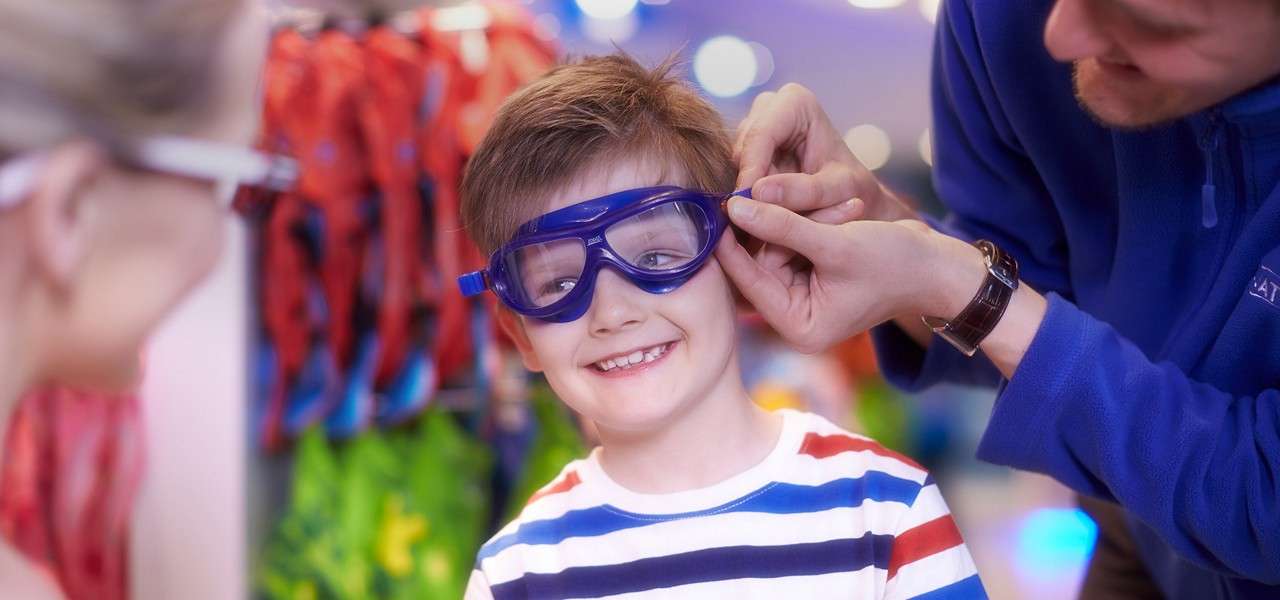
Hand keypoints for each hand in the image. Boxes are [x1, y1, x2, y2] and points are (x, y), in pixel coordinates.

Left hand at [716, 195, 986, 353]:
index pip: (750, 282)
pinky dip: (816, 225)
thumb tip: (735, 206)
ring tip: (848, 214)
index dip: (732, 246)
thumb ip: (782, 226)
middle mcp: (795, 319)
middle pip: (763, 264)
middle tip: (824, 211)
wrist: (939, 268)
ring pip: (779, 248)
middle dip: (788, 230)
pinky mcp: (813, 278)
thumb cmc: (895, 262)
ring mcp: (804, 298)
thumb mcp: (835, 243)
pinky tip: (847, 215)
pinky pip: (797, 244)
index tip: (717, 210)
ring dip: (807, 223)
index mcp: (799, 326)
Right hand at [734, 84, 914, 225]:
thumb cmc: (850, 190)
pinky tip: (761, 215)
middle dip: (749, 184)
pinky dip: (746, 196)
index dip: (751, 171)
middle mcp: (769, 106)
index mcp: (796, 101)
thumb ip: (803, 191)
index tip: (746, 206)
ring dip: (747, 192)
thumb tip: (758, 192)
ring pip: (735, 162)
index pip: (762, 134)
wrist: (851, 197)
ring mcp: (754, 125)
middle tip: (759, 218)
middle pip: (743, 147)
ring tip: (768, 218)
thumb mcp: (836, 191)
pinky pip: (735, 173)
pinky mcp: (746, 148)